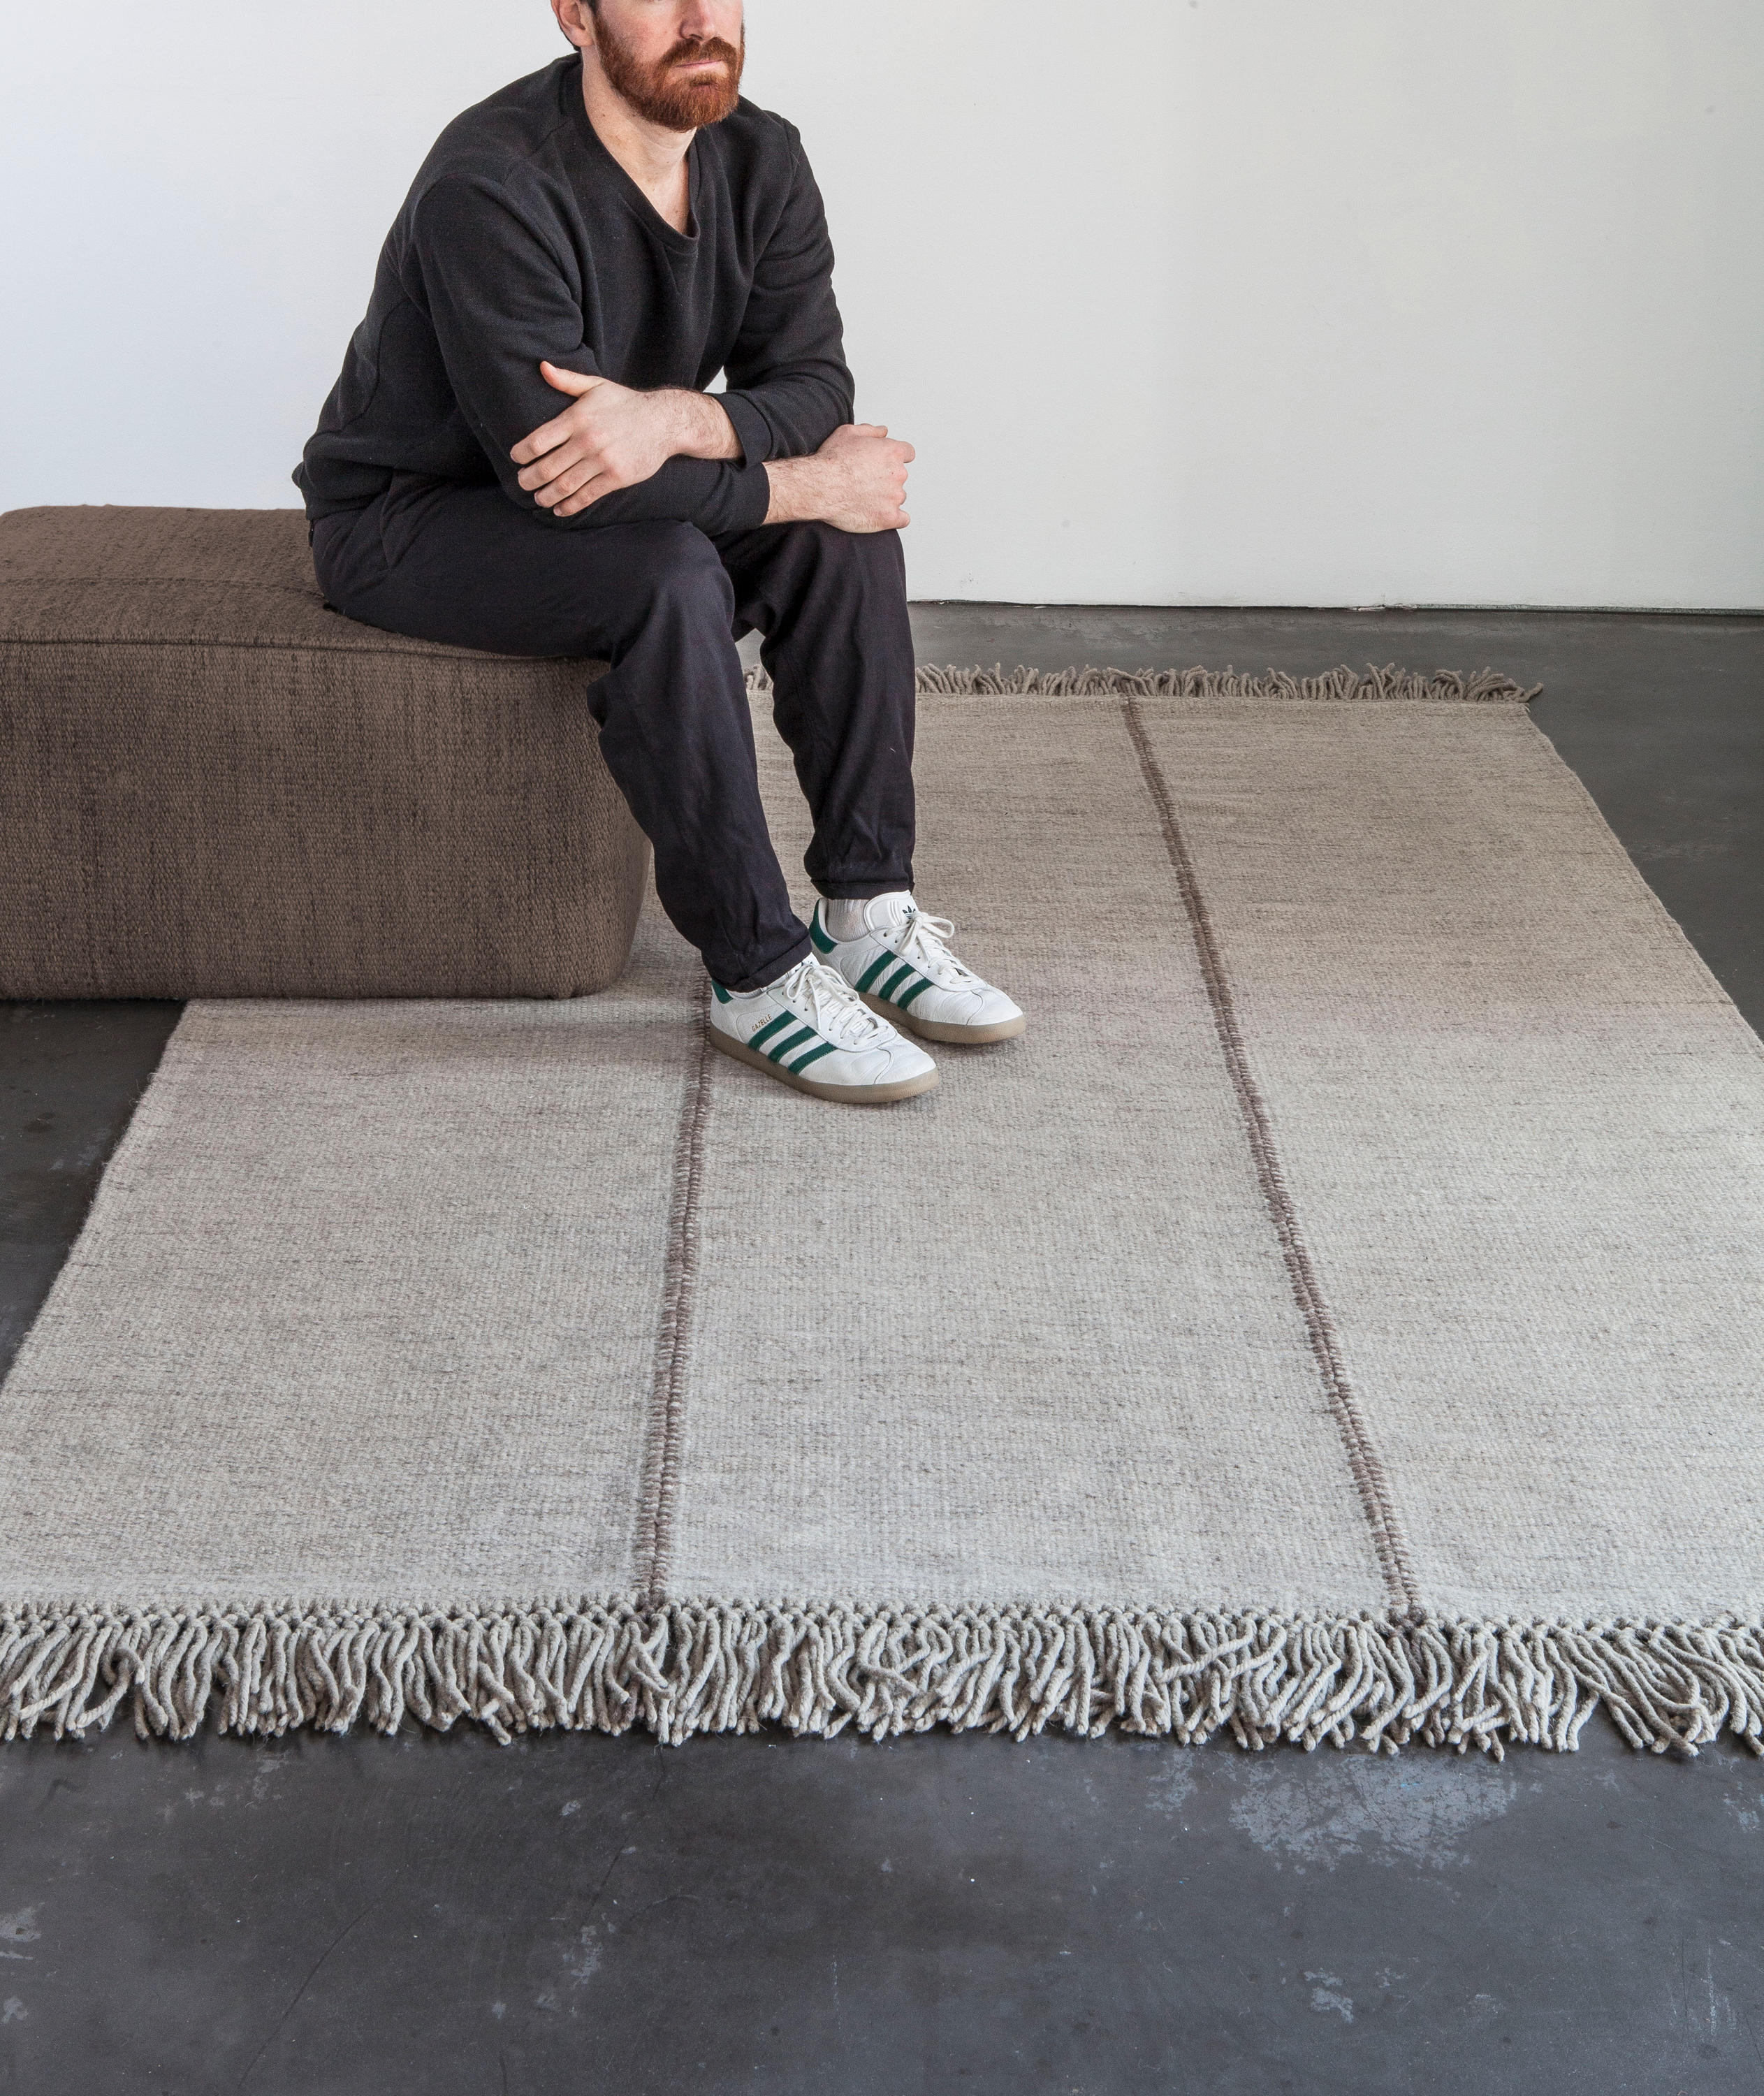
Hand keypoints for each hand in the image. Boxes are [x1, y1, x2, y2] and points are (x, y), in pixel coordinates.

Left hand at [511, 362, 736, 517]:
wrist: (664, 421)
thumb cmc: (626, 403)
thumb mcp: (596, 386)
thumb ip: (567, 380)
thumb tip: (542, 366)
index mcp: (577, 418)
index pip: (538, 441)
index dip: (522, 453)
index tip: (516, 459)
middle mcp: (587, 441)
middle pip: (547, 468)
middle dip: (528, 479)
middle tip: (522, 483)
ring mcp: (602, 461)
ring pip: (564, 486)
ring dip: (546, 496)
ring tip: (538, 499)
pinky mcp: (616, 478)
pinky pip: (587, 496)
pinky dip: (569, 506)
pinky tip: (560, 509)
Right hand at [764, 424, 913, 531]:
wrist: (820, 487)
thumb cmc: (831, 460)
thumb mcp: (848, 433)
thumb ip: (871, 431)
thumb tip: (884, 431)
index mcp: (892, 452)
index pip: (908, 453)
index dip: (896, 458)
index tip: (886, 463)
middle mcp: (898, 473)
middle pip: (900, 476)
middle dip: (886, 478)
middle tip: (865, 481)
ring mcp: (895, 497)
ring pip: (899, 497)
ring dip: (887, 498)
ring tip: (864, 498)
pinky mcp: (889, 517)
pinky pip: (902, 519)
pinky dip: (894, 518)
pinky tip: (881, 515)